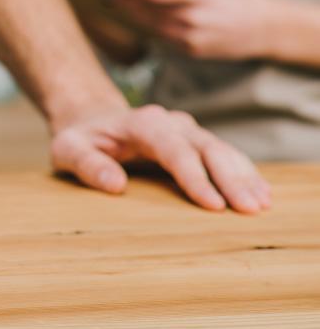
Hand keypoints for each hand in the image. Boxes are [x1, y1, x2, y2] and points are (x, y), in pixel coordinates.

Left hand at [50, 104, 270, 213]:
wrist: (90, 120)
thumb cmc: (78, 139)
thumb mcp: (68, 150)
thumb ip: (87, 164)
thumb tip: (115, 183)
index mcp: (141, 123)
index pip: (173, 149)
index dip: (194, 176)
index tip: (213, 204)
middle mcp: (170, 122)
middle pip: (206, 147)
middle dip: (230, 177)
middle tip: (249, 208)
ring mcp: (185, 130)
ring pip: (221, 149)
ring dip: (243, 175)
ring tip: (261, 204)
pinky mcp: (193, 142)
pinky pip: (223, 154)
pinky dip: (242, 172)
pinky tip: (261, 193)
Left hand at [112, 0, 279, 59]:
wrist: (263, 27)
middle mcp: (193, 16)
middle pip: (146, 10)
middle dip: (124, 1)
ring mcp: (191, 37)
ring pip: (150, 25)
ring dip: (131, 14)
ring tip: (116, 3)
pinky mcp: (189, 51)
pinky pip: (161, 36)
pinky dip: (148, 26)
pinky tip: (137, 18)